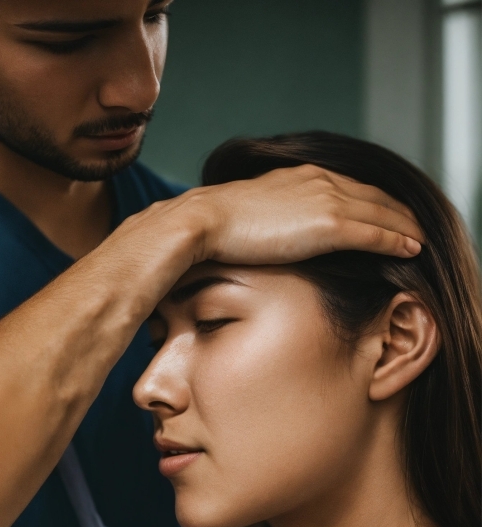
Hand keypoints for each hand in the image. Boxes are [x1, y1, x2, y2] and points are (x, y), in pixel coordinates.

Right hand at [186, 163, 423, 264]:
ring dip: (405, 226)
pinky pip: (374, 232)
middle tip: (417, 226)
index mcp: (303, 176)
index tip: (389, 213)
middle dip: (399, 211)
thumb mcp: (257, 210)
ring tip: (421, 240)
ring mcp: (327, 200)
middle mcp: (321, 180)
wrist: (207, 220)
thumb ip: (278, 213)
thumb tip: (280, 229)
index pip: (352, 186)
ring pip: (382, 212)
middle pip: (375, 195)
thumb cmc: (221, 224)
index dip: (376, 200)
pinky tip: (411, 248)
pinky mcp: (328, 224)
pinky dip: (396, 239)